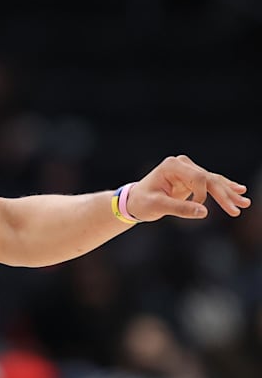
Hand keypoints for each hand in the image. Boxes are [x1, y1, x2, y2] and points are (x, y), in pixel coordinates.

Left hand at [129, 155, 249, 220]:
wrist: (134, 201)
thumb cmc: (142, 202)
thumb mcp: (157, 206)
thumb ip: (180, 209)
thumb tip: (205, 213)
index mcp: (172, 166)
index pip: (198, 178)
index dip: (202, 195)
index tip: (197, 208)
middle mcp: (182, 164)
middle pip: (209, 179)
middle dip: (225, 194)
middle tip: (240, 207)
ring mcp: (188, 170)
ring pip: (213, 181)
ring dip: (229, 192)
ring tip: (244, 202)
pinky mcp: (191, 178)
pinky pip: (211, 184)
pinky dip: (224, 189)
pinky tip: (239, 191)